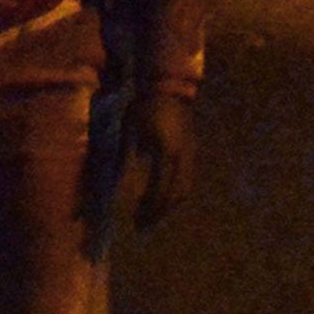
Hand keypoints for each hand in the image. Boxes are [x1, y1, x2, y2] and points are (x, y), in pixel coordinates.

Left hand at [126, 92, 196, 228]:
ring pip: (184, 189)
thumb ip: (128, 158)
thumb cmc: (145, 108)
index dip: (148, 207)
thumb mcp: (131, 131)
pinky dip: (175, 194)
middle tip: (143, 225)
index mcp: (166, 152)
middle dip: (159, 212)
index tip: (136, 219)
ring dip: (168, 205)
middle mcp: (182, 156)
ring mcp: (190, 154)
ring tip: (152, 215)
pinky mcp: (192, 152)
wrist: (169, 88)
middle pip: (174, 194)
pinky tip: (162, 198)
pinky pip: (187, 180)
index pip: (159, 188)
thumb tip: (120, 186)